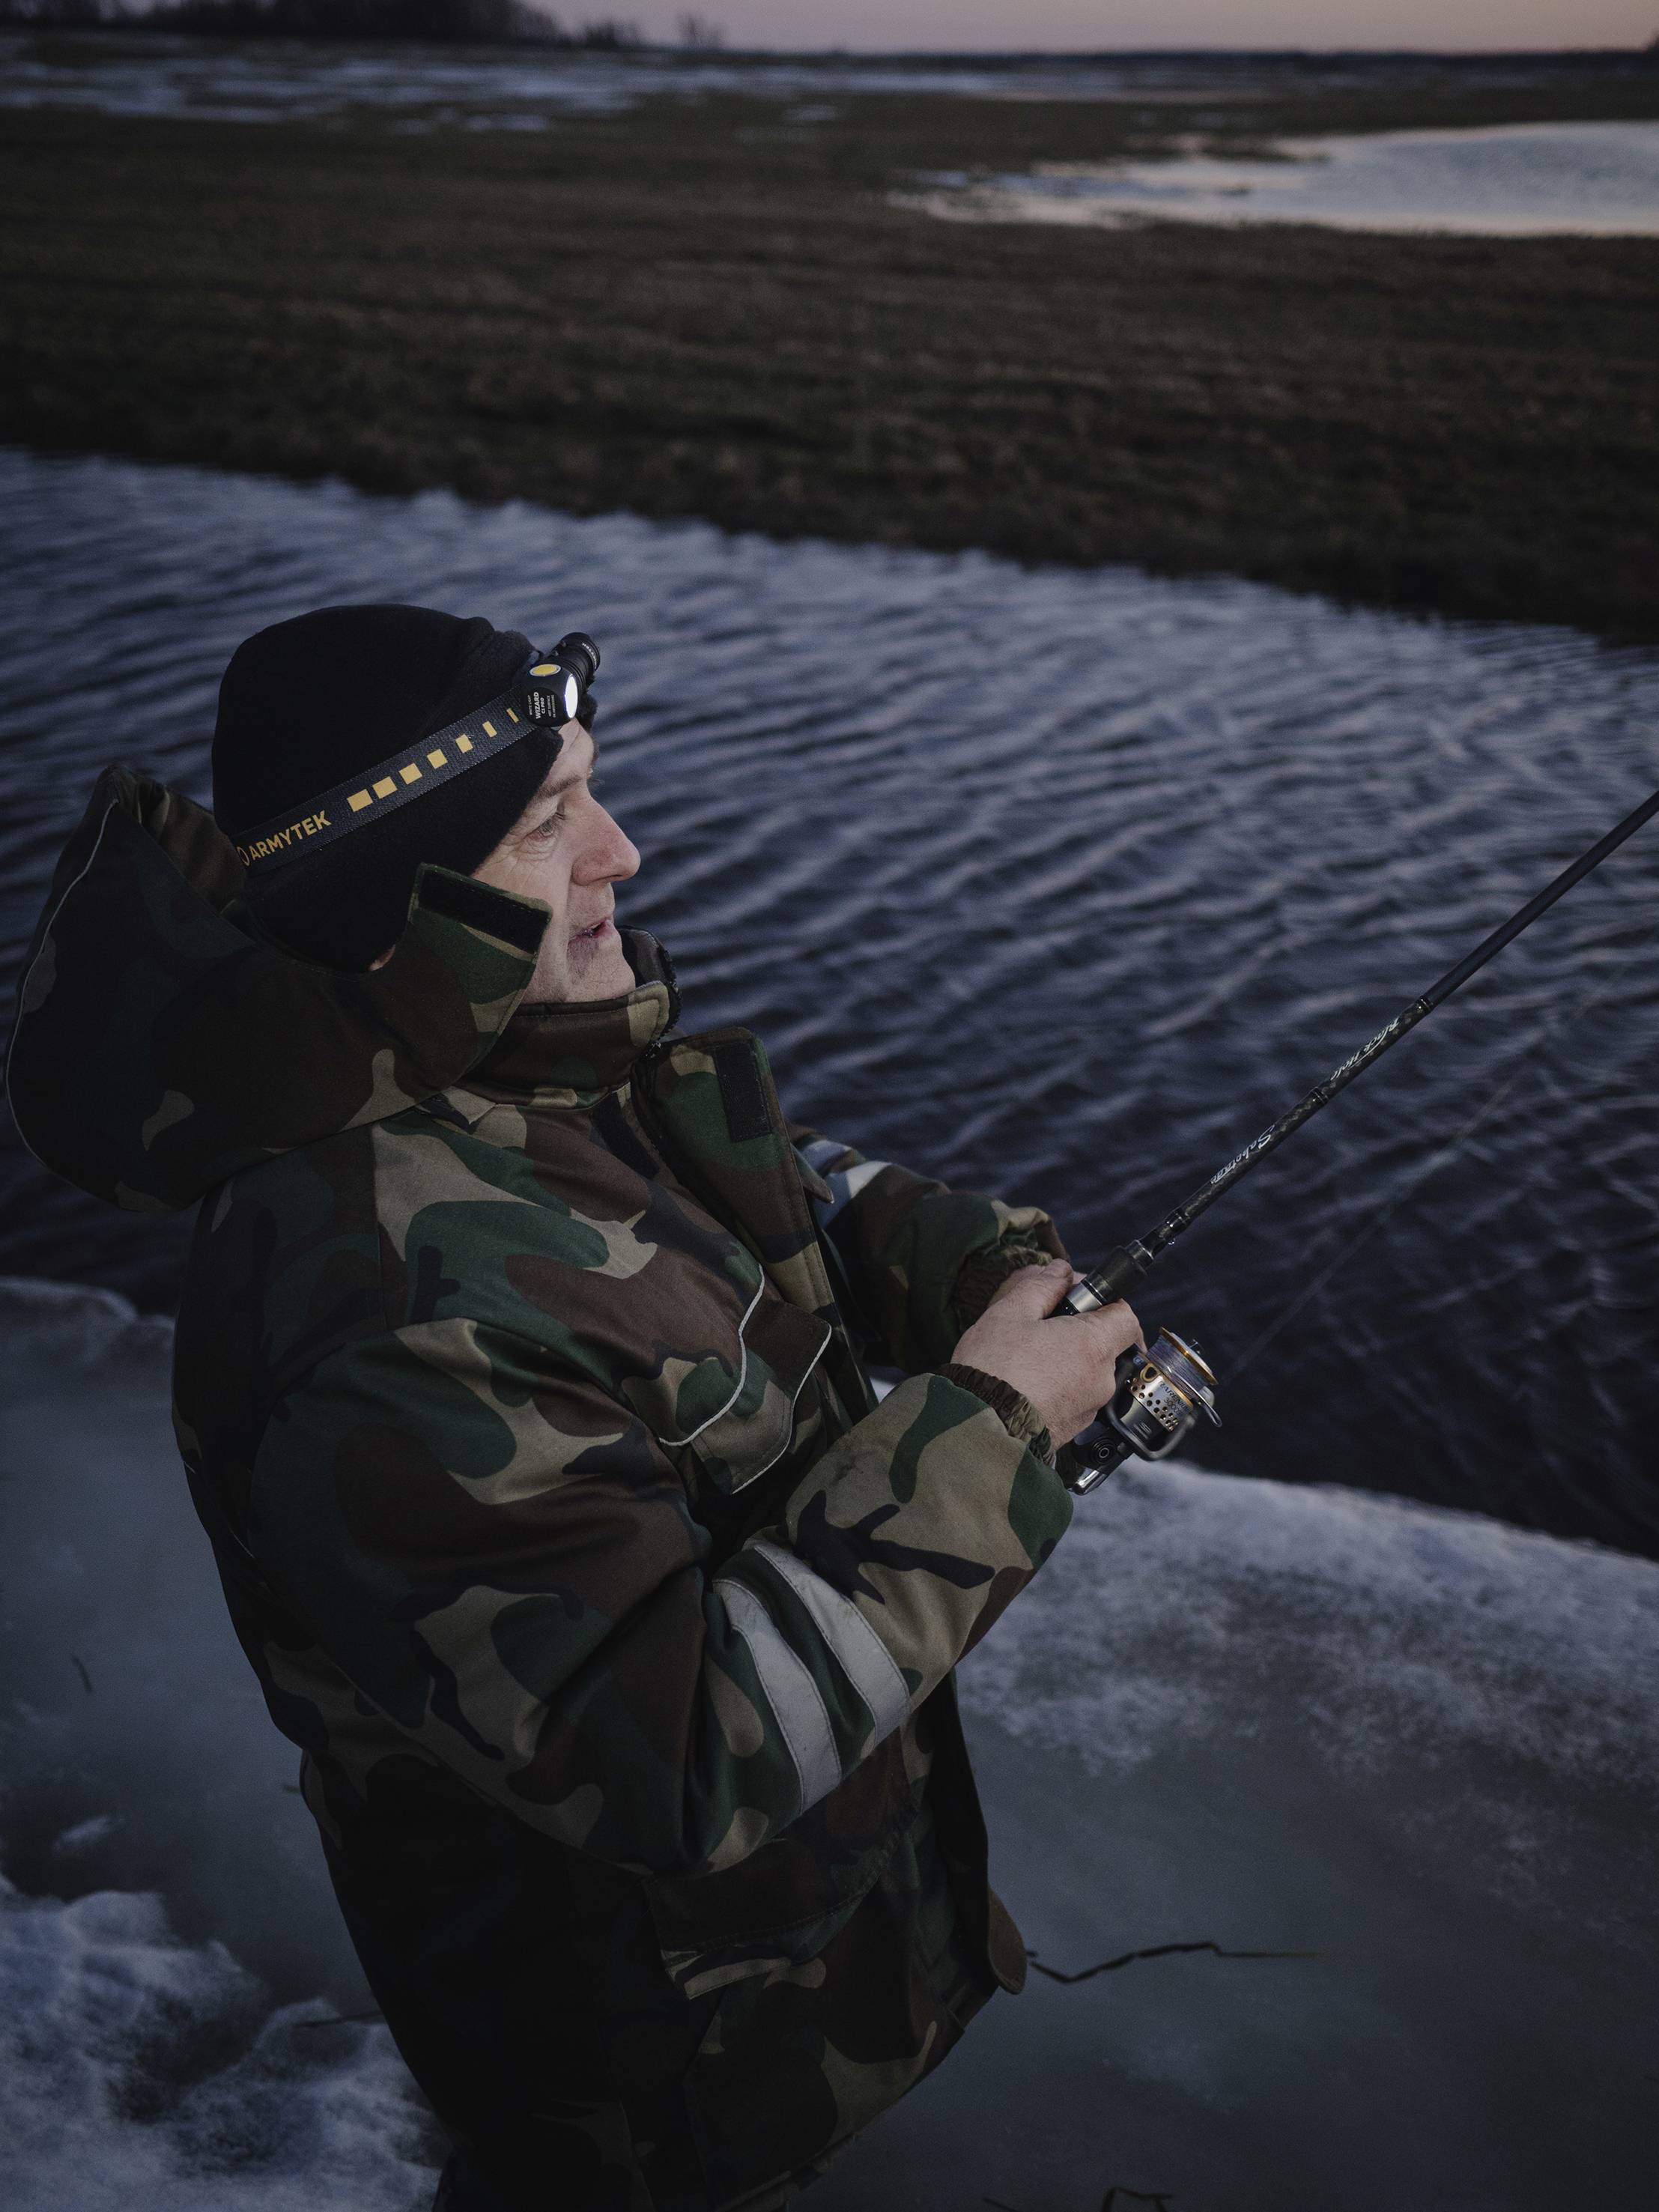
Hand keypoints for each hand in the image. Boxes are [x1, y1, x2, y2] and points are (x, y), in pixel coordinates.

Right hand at [951, 1259, 1144, 1446]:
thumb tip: (1060, 1271)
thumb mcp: (1009, 1313)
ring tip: (1028, 1356)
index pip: (1126, 1315)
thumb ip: (1041, 1287)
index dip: (1106, 1301)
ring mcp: (1089, 1407)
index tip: (1081, 1300)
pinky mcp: (1074, 1428)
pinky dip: (1060, 1385)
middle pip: (1106, 1344)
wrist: (978, 1430)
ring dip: (1068, 1359)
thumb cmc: (993, 1369)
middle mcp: (1100, 1379)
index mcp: (1093, 1345)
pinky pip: (1075, 1397)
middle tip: (1044, 1325)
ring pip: (1088, 1371)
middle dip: (1080, 1330)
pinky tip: (1028, 1382)